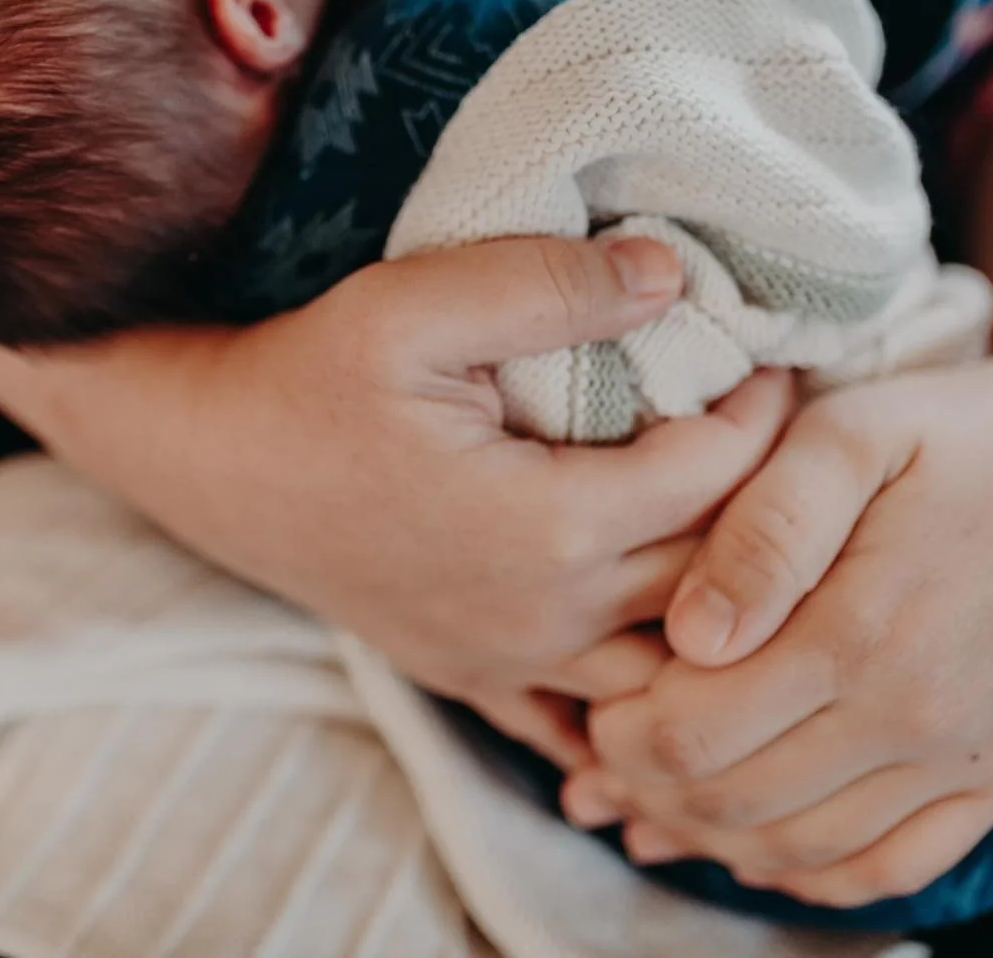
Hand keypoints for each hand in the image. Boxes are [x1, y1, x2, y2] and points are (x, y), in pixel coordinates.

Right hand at [0, 236, 792, 760]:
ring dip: (719, 597)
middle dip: (765, 504)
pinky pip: (589, 716)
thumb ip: (546, 286)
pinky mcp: (472, 674)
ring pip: (670, 659)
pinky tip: (666, 650)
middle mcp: (542, 619)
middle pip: (712, 576)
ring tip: (740, 524)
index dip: (767, 415)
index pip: (716, 478)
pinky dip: (644, 687)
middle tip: (786, 433)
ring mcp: (507, 660)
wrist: (206, 460)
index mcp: (546, 530)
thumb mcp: (411, 307)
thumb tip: (673, 275)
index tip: (781, 360)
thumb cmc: (305, 380)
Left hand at [562, 351, 992, 905]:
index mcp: (862, 636)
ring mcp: (969, 761)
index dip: (622, 731)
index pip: (696, 734)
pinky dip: (810, 871)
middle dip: (651, 787)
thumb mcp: (848, 436)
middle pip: (737, 800)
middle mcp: (919, 719)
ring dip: (713, 835)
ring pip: (804, 849)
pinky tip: (756, 843)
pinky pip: (894, 867)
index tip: (595, 700)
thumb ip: (762, 532)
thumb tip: (691, 634)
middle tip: (606, 752)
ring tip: (657, 796)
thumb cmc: (956, 434)